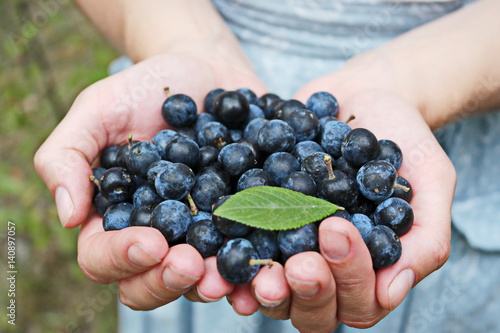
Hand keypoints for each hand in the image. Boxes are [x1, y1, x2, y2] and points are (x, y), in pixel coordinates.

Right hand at [34, 53, 266, 309]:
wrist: (205, 72)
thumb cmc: (145, 89)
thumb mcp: (98, 109)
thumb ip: (67, 156)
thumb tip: (68, 218)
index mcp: (115, 219)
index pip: (104, 258)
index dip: (122, 258)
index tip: (150, 242)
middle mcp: (159, 237)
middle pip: (154, 282)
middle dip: (170, 280)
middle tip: (191, 264)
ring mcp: (204, 234)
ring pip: (203, 278)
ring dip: (216, 283)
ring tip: (229, 276)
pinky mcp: (243, 222)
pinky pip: (250, 250)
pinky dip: (259, 264)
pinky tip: (271, 266)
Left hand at [230, 67, 455, 330]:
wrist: (363, 98)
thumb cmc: (403, 140)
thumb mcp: (431, 181)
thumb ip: (426, 238)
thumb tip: (391, 290)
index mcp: (367, 269)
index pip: (359, 300)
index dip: (348, 278)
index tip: (336, 231)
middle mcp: (323, 267)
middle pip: (311, 307)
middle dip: (306, 289)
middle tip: (299, 262)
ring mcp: (286, 248)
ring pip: (272, 289)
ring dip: (262, 286)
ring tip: (257, 270)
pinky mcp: (256, 222)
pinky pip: (238, 245)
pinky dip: (228, 251)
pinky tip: (218, 240)